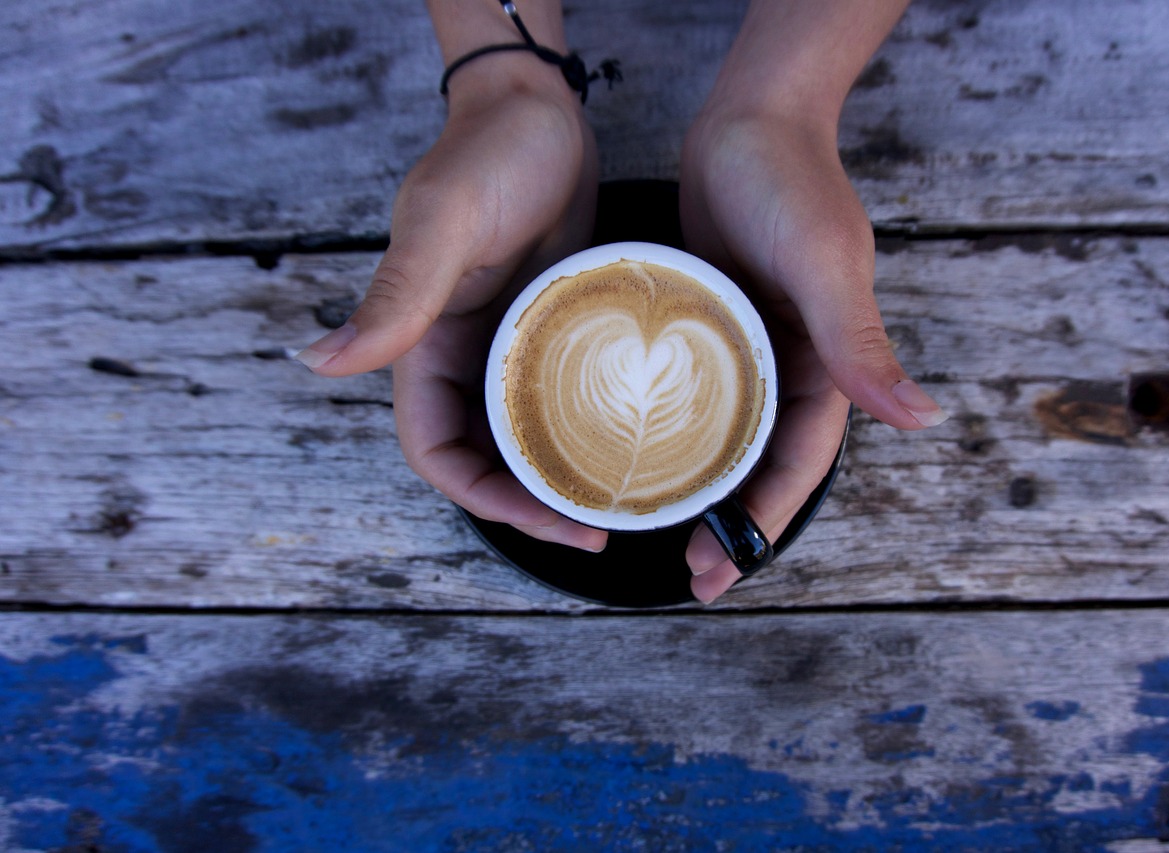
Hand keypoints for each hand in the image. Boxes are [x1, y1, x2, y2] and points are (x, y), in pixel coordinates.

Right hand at [297, 80, 606, 551]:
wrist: (541, 112)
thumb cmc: (491, 155)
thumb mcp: (445, 227)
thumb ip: (394, 299)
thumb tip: (319, 363)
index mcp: (423, 346)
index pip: (435, 451)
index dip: (481, 498)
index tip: (541, 518)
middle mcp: (462, 357)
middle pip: (484, 459)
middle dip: (529, 504)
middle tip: (596, 529)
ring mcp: (506, 347)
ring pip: (523, 437)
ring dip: (557, 476)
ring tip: (615, 503)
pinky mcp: (546, 330)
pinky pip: (556, 400)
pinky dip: (580, 432)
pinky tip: (625, 446)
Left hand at [679, 108, 946, 602]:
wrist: (748, 120)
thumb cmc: (791, 185)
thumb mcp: (825, 267)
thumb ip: (862, 344)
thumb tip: (924, 418)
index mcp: (825, 367)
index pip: (797, 465)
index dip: (763, 524)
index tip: (723, 572)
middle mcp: (788, 368)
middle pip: (760, 465)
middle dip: (731, 526)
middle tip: (691, 576)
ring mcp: (746, 350)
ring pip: (724, 438)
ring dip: (699, 486)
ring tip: (656, 531)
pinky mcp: (708, 327)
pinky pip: (691, 395)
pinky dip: (672, 432)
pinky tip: (631, 455)